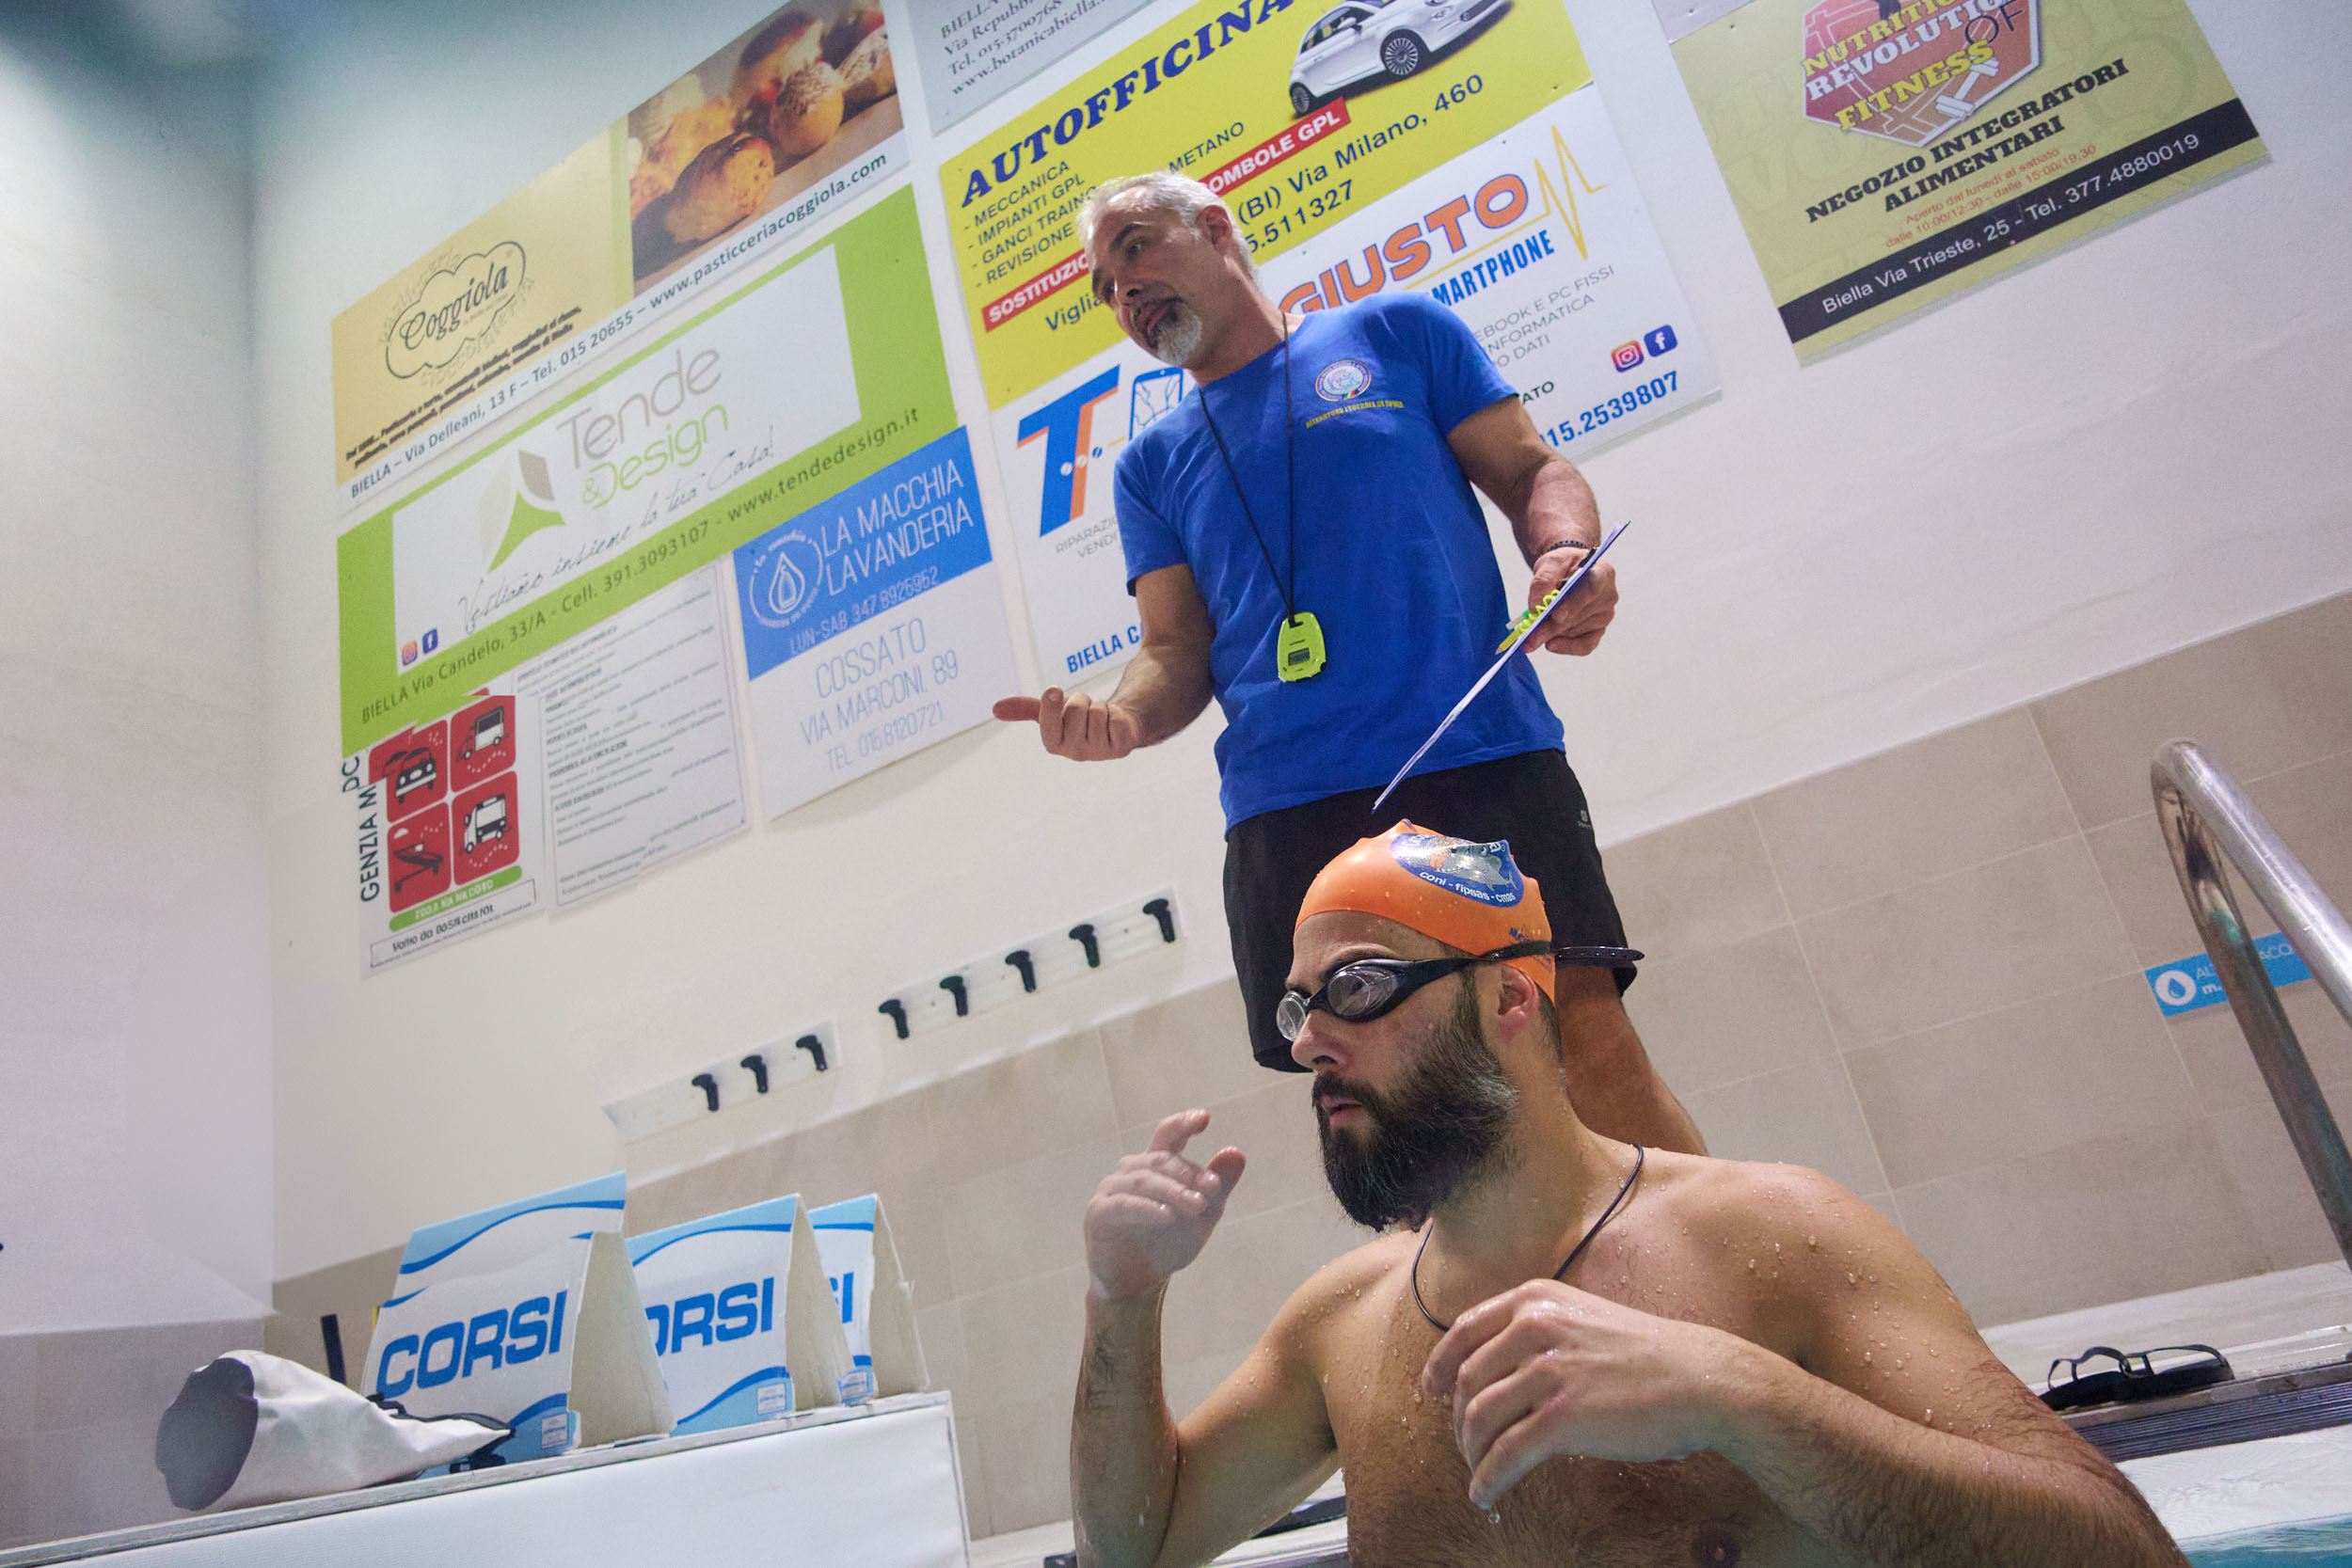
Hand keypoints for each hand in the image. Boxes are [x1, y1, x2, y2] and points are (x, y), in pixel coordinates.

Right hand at [993, 687, 1142, 759]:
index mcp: (1054, 744)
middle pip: (1077, 709)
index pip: (1048, 723)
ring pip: (1098, 711)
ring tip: (1100, 716)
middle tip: (1086, 709)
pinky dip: (1116, 712)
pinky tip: (1115, 723)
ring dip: (1100, 705)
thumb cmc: (1080, 717)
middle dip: (1083, 699)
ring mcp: (1099, 753)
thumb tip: (995, 708)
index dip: (1051, 705)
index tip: (1054, 689)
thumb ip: (1025, 708)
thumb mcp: (1052, 709)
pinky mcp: (1121, 747)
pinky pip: (1116, 718)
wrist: (1117, 724)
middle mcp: (1075, 752)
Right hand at [1084, 1110, 1246, 1300]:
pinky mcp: (1099, 1212)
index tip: (1203, 1118)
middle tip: (1213, 1189)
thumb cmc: (1169, 1243)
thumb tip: (1236, 1152)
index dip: (1183, 1123)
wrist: (1141, 1282)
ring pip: (1144, 1180)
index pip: (1168, 1135)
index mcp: (1156, 1165)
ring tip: (1196, 1206)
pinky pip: (1123, 1204)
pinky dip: (1147, 1208)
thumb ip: (1219, 1186)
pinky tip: (1167, 1216)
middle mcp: (1132, 1171)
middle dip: (1189, 1173)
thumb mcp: (1202, 1216)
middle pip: (1162, 1160)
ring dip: (1173, 1191)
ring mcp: (1112, 1189)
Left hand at [1420, 1281, 1739, 1507]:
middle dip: (1457, 1419)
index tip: (1430, 1391)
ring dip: (1471, 1454)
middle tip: (1465, 1445)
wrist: (1704, 1380)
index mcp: (1536, 1300)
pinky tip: (1487, 1495)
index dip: (1440, 1365)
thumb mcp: (1586, 1318)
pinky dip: (1488, 1479)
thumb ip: (1543, 1332)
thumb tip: (1500, 1370)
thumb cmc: (1652, 1356)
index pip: (1464, 1330)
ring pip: (1478, 1419)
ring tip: (1479, 1474)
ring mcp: (1547, 1372)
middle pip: (1465, 1380)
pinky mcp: (1562, 1418)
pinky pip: (1505, 1455)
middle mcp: (1534, 1327)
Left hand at [1526, 546, 1617, 654]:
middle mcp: (1607, 597)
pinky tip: (1550, 645)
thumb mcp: (1550, 562)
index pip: (1590, 590)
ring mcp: (1604, 616)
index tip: (1555, 616)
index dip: (1573, 604)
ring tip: (1532, 636)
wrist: (1569, 573)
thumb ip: (1543, 580)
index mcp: (1602, 573)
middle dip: (1552, 627)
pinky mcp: (1598, 631)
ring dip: (1553, 635)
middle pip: (1579, 616)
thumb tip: (1536, 607)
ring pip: (1577, 631)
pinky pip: (1585, 646)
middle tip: (1530, 637)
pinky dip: (1566, 647)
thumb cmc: (1563, 566)